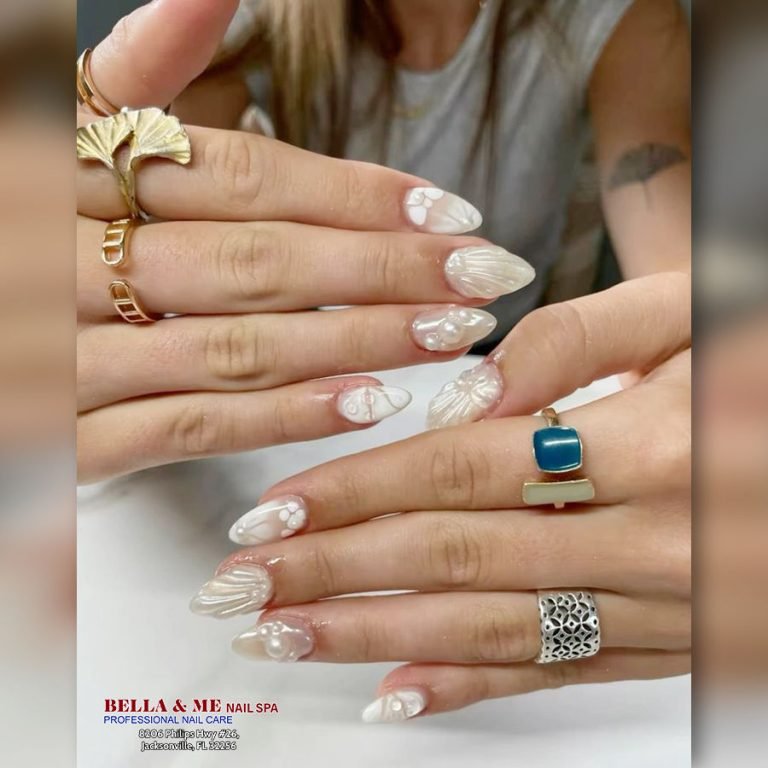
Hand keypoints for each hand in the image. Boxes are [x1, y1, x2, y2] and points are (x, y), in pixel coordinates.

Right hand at [77, 0, 532, 482]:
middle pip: (257, 262)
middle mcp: (70, 259)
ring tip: (451, 334)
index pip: (245, 178)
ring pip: (237, 346)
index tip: (451, 214)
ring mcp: (68, 355)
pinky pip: (191, 427)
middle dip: (383, 271)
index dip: (357, 196)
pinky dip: (284, 416)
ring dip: (357, 341)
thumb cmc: (43, 216)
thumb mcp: (82, 128)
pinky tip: (369, 403)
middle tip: (482, 276)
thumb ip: (149, 65)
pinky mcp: (74, 437)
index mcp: (77, 169)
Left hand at [191, 272, 690, 720]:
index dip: (359, 492)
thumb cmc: (762, 367)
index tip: (278, 509)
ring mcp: (658, 603)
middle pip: (454, 555)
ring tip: (287, 635)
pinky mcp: (670, 642)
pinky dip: (470, 686)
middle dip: (335, 571)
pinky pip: (558, 671)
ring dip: (376, 634)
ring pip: (490, 626)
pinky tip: (397, 693)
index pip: (460, 471)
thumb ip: (578, 340)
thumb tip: (466, 396)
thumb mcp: (690, 311)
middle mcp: (650, 537)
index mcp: (650, 443)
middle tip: (244, 584)